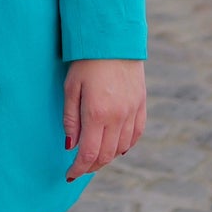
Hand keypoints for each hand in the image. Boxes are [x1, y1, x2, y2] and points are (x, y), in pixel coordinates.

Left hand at [64, 58, 146, 180]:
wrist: (114, 38)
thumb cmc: (86, 60)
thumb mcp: (71, 87)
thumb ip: (71, 119)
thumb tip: (71, 146)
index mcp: (97, 113)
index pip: (89, 154)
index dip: (79, 168)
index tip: (70, 174)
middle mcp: (118, 116)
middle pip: (106, 155)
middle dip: (92, 166)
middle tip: (80, 167)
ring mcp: (132, 111)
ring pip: (122, 148)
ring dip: (108, 157)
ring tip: (95, 156)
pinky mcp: (141, 104)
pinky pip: (136, 134)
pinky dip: (125, 145)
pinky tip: (116, 147)